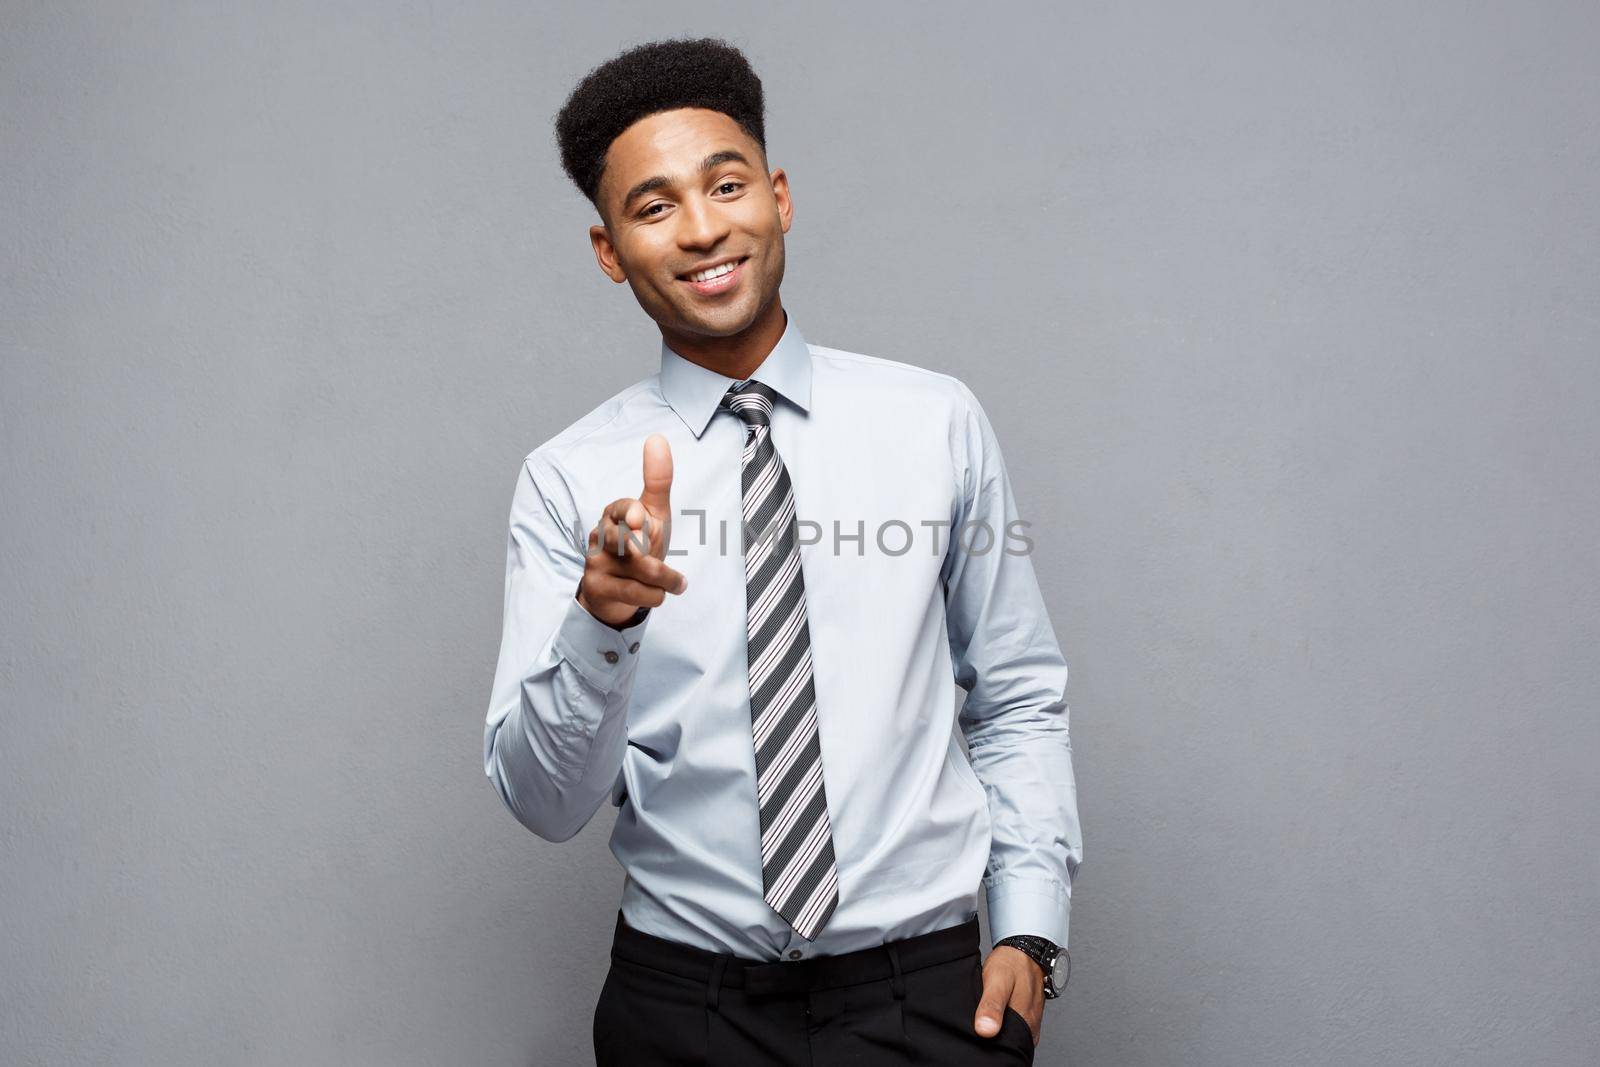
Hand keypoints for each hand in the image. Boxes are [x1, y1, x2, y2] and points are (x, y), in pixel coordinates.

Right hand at [577, 433, 688, 625]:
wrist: (618, 590)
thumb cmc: (639, 545)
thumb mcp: (654, 514)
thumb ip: (657, 481)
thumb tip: (657, 438)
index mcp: (615, 513)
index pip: (621, 507)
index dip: (631, 513)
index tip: (640, 518)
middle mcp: (600, 535)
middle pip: (624, 539)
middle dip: (644, 550)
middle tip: (651, 556)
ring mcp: (595, 561)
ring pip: (637, 569)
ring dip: (665, 577)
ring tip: (678, 583)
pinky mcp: (596, 587)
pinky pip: (632, 592)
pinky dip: (655, 595)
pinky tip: (663, 593)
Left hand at [974, 945, 1043, 1046]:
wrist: (1024, 949)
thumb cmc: (1011, 963)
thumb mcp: (998, 980)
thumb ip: (991, 1005)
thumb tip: (986, 1031)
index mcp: (1025, 1021)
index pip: (1006, 1046)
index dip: (990, 1043)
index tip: (978, 1031)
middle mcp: (1030, 1025)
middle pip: (1009, 1041)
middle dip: (994, 1037)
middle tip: (980, 1021)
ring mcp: (1030, 1021)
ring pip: (1012, 1034)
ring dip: (999, 1029)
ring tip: (986, 1016)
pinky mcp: (1028, 1016)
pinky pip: (1015, 1026)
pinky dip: (1003, 1022)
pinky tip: (994, 1014)